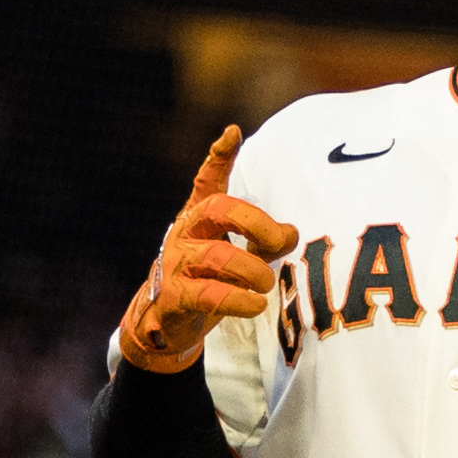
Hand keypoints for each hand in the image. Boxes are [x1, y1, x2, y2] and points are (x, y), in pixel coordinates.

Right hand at [118, 127, 297, 375]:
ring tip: (266, 283)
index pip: (206, 181)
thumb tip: (291, 233)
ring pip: (217, 255)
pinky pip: (210, 294)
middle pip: (217, 209)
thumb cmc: (206, 283)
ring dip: (252, 270)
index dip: (218, 158)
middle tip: (280, 240)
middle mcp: (183, 234)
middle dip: (255, 221)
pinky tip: (256, 304)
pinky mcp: (175, 297)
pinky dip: (239, 300)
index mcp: (198, 218)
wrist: (166, 324)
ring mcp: (176, 264)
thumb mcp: (237, 258)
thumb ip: (264, 243)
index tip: (232, 134)